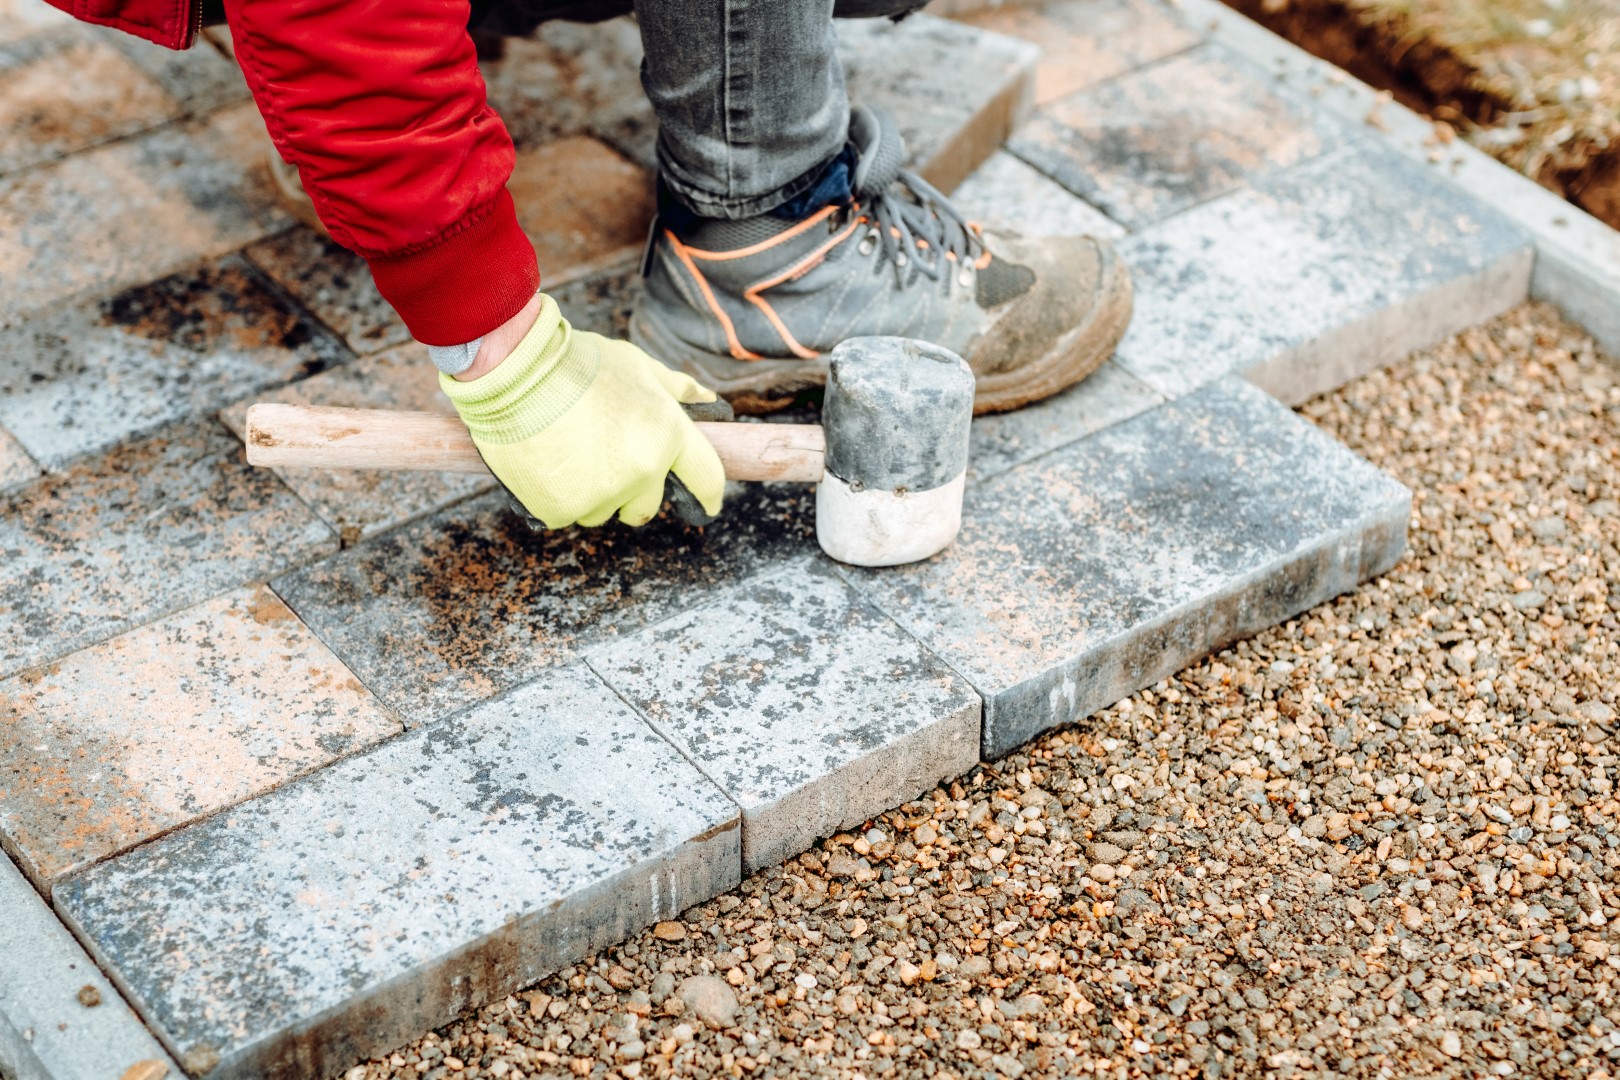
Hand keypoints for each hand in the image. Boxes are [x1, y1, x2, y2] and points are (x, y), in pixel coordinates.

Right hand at [440, 294, 725, 528]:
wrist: (514, 372)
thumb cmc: (576, 362)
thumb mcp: (636, 365)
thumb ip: (675, 389)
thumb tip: (708, 401)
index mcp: (669, 434)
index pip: (707, 479)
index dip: (709, 495)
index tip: (707, 506)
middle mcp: (643, 471)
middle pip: (647, 506)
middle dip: (632, 491)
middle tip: (602, 459)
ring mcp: (602, 494)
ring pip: (603, 511)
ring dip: (590, 493)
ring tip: (567, 452)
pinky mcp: (562, 509)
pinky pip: (566, 514)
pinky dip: (556, 498)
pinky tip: (545, 464)